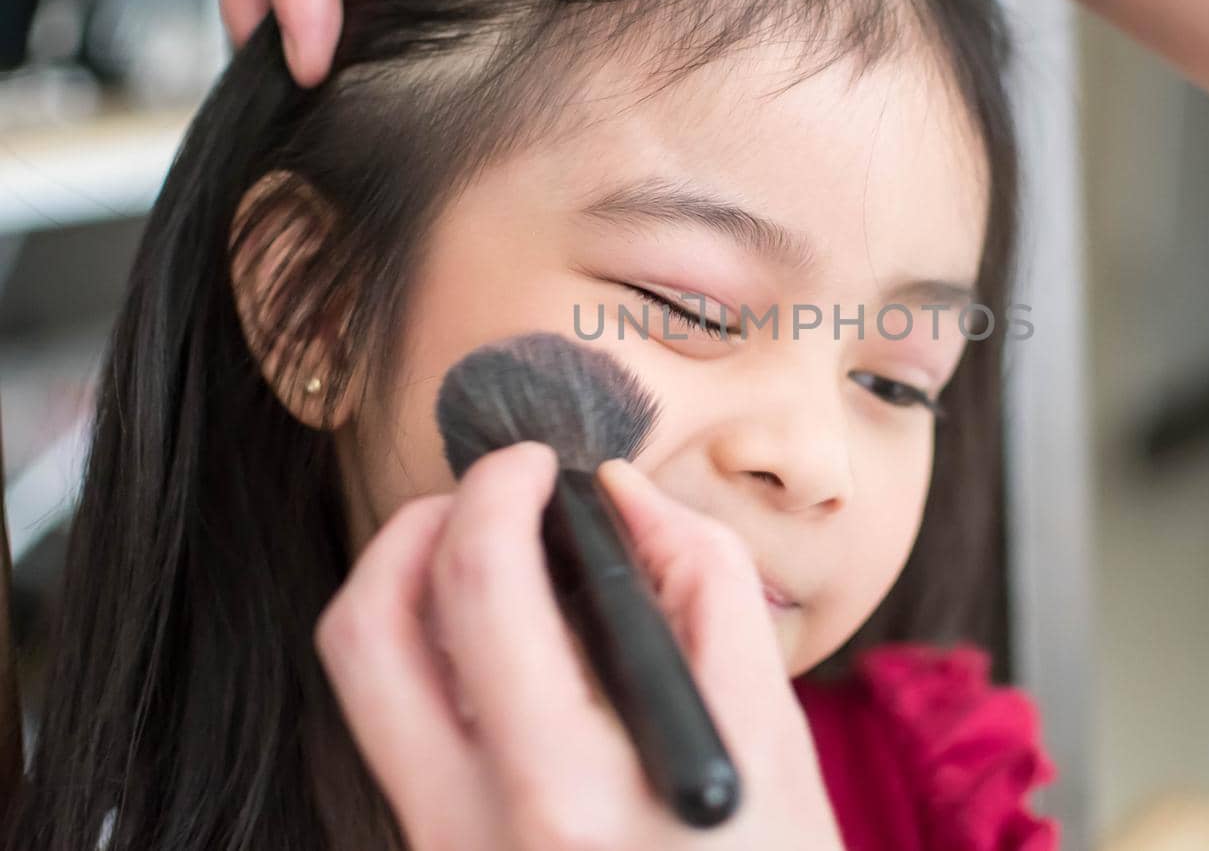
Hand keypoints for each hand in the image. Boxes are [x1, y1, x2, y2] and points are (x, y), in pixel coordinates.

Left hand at [315, 442, 843, 850]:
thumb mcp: (773, 739)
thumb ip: (706, 589)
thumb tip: (626, 494)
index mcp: (570, 796)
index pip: (483, 592)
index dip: (503, 491)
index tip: (541, 467)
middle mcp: (478, 835)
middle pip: (369, 633)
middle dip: (420, 523)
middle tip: (491, 494)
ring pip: (363, 687)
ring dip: (405, 589)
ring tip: (486, 555)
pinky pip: (394, 739)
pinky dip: (430, 660)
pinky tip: (504, 650)